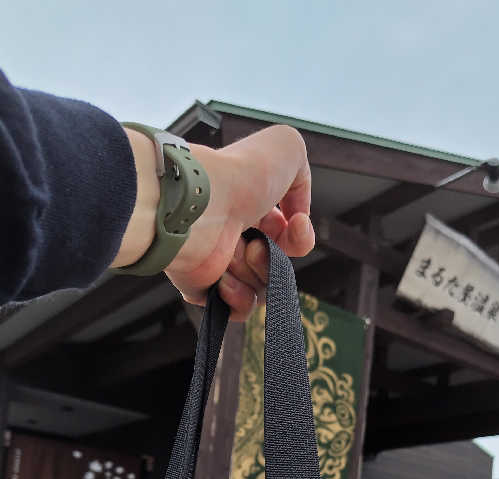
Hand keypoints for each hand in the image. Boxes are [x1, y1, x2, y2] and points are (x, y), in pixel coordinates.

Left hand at [111, 125, 314, 320]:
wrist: (197, 204)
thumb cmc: (238, 175)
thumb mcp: (286, 148)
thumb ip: (301, 171)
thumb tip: (296, 214)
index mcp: (252, 205)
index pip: (288, 236)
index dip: (299, 237)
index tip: (296, 225)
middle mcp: (235, 233)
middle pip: (276, 267)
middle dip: (275, 260)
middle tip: (254, 244)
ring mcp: (219, 261)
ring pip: (260, 289)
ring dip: (256, 274)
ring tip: (234, 254)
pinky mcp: (204, 287)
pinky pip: (237, 309)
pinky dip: (238, 297)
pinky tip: (224, 279)